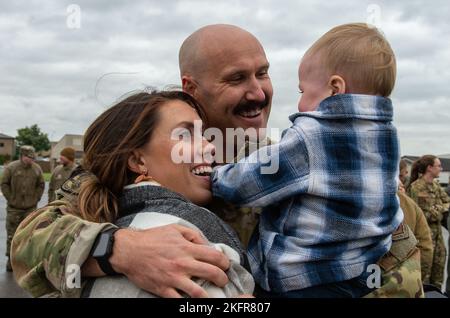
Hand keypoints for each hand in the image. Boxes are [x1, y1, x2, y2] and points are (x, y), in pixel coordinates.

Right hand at [109, 224, 229, 297]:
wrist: (129, 250)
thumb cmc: (152, 238)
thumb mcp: (175, 229)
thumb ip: (193, 235)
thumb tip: (206, 244)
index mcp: (187, 248)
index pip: (215, 256)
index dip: (225, 262)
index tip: (225, 265)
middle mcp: (183, 263)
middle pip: (212, 274)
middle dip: (222, 279)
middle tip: (223, 280)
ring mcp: (173, 278)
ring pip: (198, 292)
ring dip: (209, 296)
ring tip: (212, 295)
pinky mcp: (163, 289)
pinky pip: (179, 301)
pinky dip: (188, 303)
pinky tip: (193, 302)